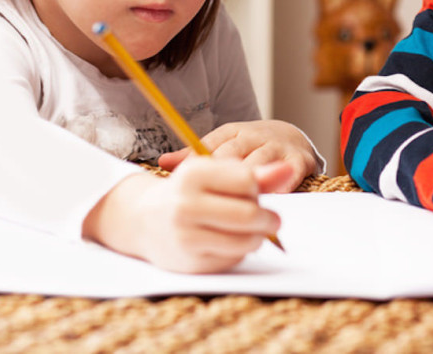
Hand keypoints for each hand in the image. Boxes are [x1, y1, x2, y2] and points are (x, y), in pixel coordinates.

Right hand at [83, 157, 294, 273]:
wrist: (144, 219)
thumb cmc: (188, 190)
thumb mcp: (215, 173)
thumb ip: (254, 173)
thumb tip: (288, 169)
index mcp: (193, 174)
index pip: (248, 181)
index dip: (259, 188)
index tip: (256, 191)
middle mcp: (185, 205)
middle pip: (249, 213)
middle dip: (268, 218)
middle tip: (271, 219)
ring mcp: (186, 236)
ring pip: (246, 240)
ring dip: (257, 237)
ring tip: (252, 230)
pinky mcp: (191, 263)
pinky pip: (234, 259)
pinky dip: (240, 251)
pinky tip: (228, 242)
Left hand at [158, 120, 317, 192]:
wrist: (291, 137)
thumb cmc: (250, 148)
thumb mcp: (223, 145)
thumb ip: (196, 156)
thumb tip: (163, 162)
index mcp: (232, 133)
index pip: (211, 148)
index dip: (199, 167)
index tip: (185, 187)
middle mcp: (254, 136)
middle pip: (233, 157)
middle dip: (220, 181)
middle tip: (207, 206)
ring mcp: (277, 147)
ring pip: (260, 166)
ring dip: (249, 188)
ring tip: (238, 210)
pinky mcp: (299, 160)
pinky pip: (291, 174)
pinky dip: (281, 188)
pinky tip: (272, 201)